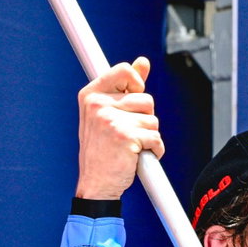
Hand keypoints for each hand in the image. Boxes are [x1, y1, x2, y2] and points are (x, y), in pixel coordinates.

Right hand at [76, 57, 163, 199]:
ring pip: (153, 119)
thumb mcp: (108, 113)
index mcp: (91, 95)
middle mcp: (98, 104)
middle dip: (144, 118)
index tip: (132, 100)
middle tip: (126, 133)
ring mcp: (111, 120)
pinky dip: (154, 150)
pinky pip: (156, 137)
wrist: (96, 185)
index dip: (137, 85)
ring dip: (148, 136)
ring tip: (130, 146)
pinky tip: (137, 157)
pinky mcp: (126, 136)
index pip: (125, 70)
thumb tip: (143, 62)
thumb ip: (126, 86)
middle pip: (146, 98)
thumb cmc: (102, 149)